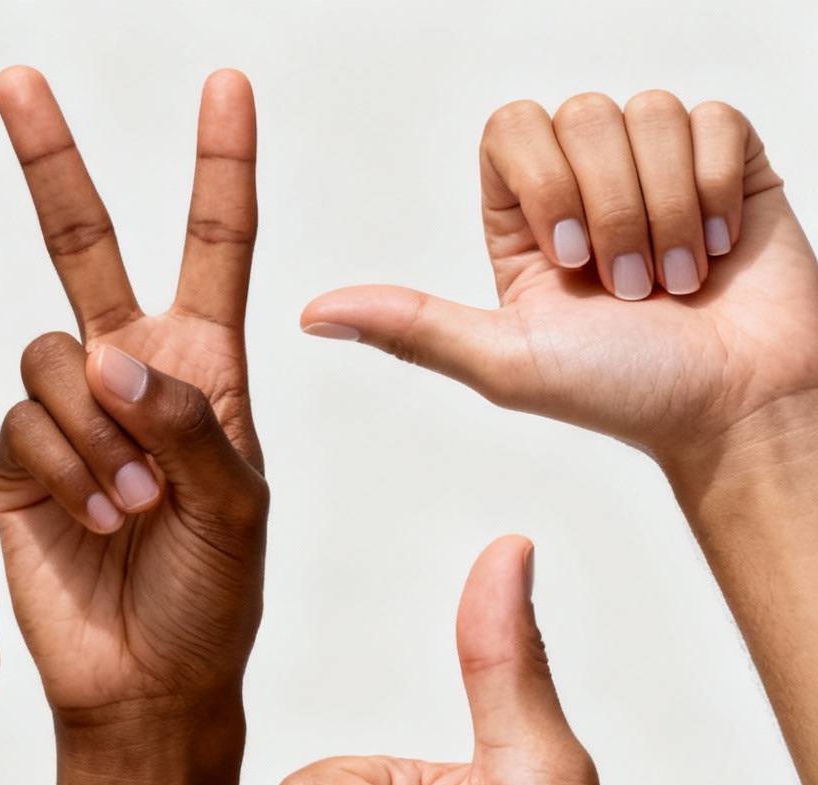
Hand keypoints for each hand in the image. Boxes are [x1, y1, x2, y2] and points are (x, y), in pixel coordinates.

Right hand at [0, 68, 267, 726]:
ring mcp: (65, 415)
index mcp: (206, 368)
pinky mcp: (12, 460)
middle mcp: (128, 374)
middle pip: (84, 244)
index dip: (219, 164)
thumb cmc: (214, 599)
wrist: (146, 681)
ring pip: (53, 357)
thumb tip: (112, 358)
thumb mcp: (240, 505)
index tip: (225, 85)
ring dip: (100, 432)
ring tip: (136, 505)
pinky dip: (64, 466)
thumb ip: (189, 420)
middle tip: (16, 81)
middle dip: (50, 162)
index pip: (215, 244)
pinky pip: (21, 421)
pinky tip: (97, 518)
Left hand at [301, 92, 817, 476]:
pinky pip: (712, 122)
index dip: (543, 181)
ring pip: (647, 114)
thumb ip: (411, 325)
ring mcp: (658, 169)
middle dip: (611, 208)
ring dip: (665, 211)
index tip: (567, 259)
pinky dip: (714, 194)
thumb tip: (312, 314)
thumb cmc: (627, 394)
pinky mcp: (727, 164)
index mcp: (524, 219)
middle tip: (628, 288)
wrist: (737, 406)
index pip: (511, 129)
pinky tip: (714, 251)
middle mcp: (588, 185)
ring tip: (674, 280)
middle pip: (580, 115)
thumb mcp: (504, 361)